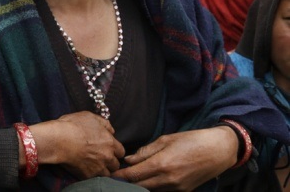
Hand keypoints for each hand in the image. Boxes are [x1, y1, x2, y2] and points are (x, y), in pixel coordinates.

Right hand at [24, 111, 124, 178]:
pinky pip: (95, 178)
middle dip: (110, 161)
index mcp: (110, 142)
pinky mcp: (88, 175)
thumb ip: (104, 123)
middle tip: (101, 158)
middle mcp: (107, 156)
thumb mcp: (89, 117)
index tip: (108, 149)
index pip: (121, 151)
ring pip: (107, 174)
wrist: (58, 140)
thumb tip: (111, 130)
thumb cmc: (73, 125)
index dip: (114, 150)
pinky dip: (92, 175)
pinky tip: (86, 169)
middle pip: (116, 164)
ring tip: (94, 165)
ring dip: (103, 170)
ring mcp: (98, 167)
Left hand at [111, 126, 237, 189]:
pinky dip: (152, 187)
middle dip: (126, 183)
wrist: (218, 151)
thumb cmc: (191, 141)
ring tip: (129, 179)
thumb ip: (145, 152)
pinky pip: (162, 191)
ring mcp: (176, 188)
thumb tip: (129, 159)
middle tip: (114, 178)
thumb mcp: (166, 140)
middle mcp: (168, 179)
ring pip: (150, 190)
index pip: (133, 175)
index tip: (109, 174)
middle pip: (139, 186)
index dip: (120, 176)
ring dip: (139, 186)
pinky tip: (146, 181)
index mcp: (161, 164)